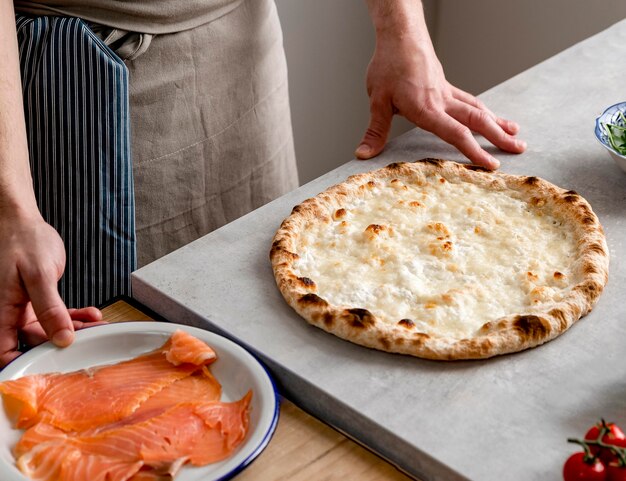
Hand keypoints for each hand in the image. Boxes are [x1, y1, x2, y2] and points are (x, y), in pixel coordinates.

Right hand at [0, 209, 102, 365]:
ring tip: (100, 325)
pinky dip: (74, 317)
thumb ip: (50, 308)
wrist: (23, 222)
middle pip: (34, 343)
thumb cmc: (23, 241)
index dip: (23, 367)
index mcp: (2, 311)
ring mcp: (23, 309)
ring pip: (49, 330)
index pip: (5, 352)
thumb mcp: (38, 275)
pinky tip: (92, 315)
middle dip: (64, 344)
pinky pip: (55, 316)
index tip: (51, 371)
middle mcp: (9, 314)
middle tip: (92, 343)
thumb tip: (61, 339)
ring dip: (75, 329)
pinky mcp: (36, 301)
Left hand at [357, 3, 525, 169]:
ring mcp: (447, 92)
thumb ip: (375, 130)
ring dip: (497, 122)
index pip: (455, 133)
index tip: (490, 165)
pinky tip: (490, 117)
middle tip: (519, 149)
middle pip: (477, 120)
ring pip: (478, 109)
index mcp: (426, 108)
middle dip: (498, 137)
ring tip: (514, 133)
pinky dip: (484, 111)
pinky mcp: (446, 86)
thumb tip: (363, 154)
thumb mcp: (376, 100)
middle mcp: (442, 101)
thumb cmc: (388, 66)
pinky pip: (470, 100)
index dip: (473, 151)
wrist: (400, 36)